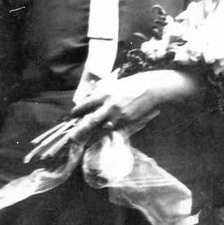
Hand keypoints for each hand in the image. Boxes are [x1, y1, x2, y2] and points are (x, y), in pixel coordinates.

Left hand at [69, 71, 195, 142]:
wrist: (152, 88)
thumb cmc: (134, 83)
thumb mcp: (115, 84)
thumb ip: (103, 92)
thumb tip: (90, 97)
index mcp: (104, 93)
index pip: (85, 105)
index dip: (76, 112)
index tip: (72, 115)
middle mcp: (108, 105)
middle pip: (90, 121)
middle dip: (80, 130)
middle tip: (71, 137)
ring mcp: (118, 114)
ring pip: (101, 128)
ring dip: (92, 135)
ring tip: (84, 141)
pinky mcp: (127, 120)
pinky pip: (114, 129)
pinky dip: (107, 132)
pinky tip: (103, 136)